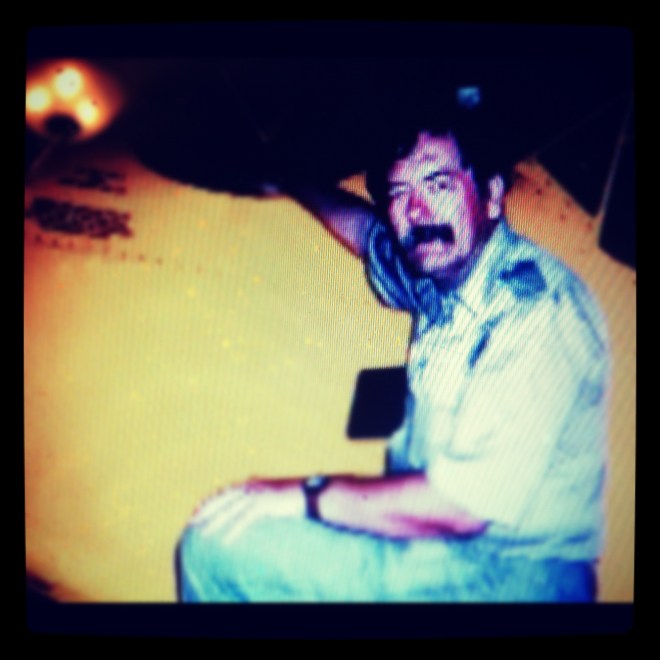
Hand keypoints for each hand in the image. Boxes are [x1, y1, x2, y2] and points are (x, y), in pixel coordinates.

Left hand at [190, 478, 305, 544]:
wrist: (308, 496)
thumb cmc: (290, 496)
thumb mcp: (269, 493)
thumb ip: (257, 494)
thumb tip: (249, 497)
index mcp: (250, 484)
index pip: (224, 492)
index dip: (210, 501)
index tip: (197, 510)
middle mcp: (251, 488)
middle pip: (223, 500)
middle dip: (206, 511)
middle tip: (192, 521)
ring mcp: (257, 496)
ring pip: (230, 511)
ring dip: (216, 523)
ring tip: (203, 534)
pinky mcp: (264, 506)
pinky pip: (245, 520)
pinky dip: (234, 531)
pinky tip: (225, 541)